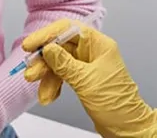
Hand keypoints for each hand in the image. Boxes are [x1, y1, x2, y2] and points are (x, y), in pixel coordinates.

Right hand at [22, 19, 156, 137]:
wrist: (126, 126)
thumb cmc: (116, 104)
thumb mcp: (86, 81)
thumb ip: (64, 63)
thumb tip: (48, 48)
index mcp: (99, 44)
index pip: (69, 29)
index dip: (47, 35)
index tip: (30, 45)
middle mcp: (93, 51)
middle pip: (61, 46)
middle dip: (44, 59)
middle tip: (31, 70)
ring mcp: (88, 65)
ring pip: (60, 62)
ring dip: (46, 74)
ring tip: (36, 86)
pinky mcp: (83, 78)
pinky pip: (63, 75)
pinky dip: (53, 84)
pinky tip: (48, 94)